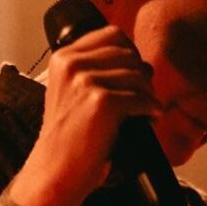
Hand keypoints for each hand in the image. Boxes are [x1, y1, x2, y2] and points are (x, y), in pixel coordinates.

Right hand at [28, 25, 160, 197]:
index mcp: (63, 57)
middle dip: (141, 75)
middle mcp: (71, 64)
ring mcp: (85, 81)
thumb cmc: (68, 138)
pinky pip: (142, 98)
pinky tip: (150, 118)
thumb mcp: (71, 92)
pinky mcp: (101, 102)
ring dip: (148, 94)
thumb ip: (94, 70)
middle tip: (143, 96)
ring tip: (146, 109)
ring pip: (138, 74)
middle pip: (128, 53)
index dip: (130, 53)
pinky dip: (151, 109)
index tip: (134, 74)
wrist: (55, 171)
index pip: (111, 34)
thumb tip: (142, 63)